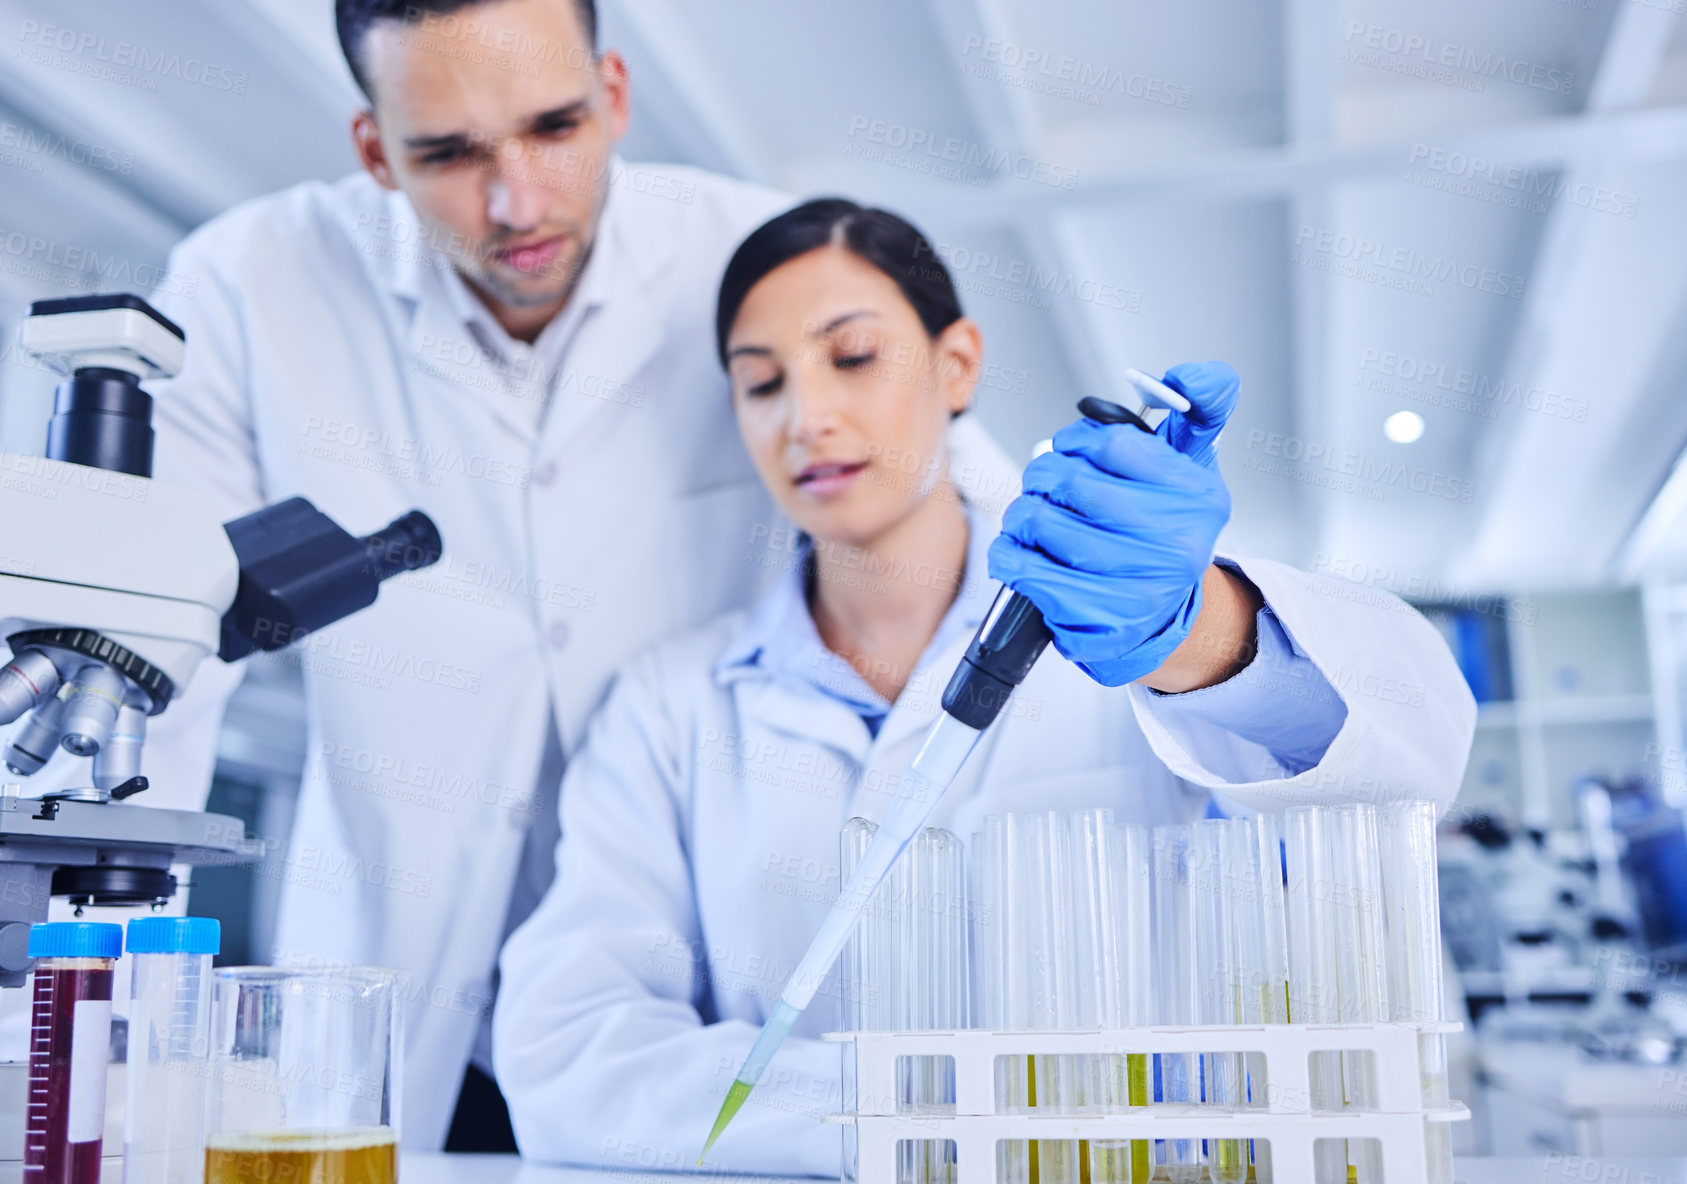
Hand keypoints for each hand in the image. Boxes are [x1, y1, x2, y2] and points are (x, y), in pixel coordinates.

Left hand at [988, 366, 1237, 686]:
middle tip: (1041, 482)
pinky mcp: (1099, 621)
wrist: (1163, 614)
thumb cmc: (1165, 529)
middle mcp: (1174, 544)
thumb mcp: (1193, 464)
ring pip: (1043, 524)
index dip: (1076, 440)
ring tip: (1028, 516)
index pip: (1115, 445)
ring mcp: (1138, 588)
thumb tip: (1189, 377)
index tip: (1068, 447)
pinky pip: (1028, 571)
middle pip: (1072, 484)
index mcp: (1196, 497)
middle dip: (1042, 476)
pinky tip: (1018, 550)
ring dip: (1021, 513)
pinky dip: (1009, 554)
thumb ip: (1200, 408)